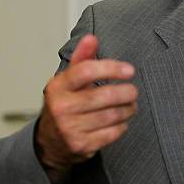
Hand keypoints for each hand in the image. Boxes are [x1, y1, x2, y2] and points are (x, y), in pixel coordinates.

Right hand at [35, 34, 137, 182]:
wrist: (50, 142)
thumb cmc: (65, 104)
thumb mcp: (68, 80)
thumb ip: (82, 58)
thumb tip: (91, 38)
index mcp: (58, 87)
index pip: (86, 71)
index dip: (111, 68)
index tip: (129, 70)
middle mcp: (61, 107)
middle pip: (104, 95)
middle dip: (126, 92)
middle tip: (133, 91)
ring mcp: (70, 129)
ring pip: (112, 115)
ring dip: (128, 109)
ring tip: (131, 105)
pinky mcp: (81, 145)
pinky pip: (112, 133)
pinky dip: (122, 125)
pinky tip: (122, 120)